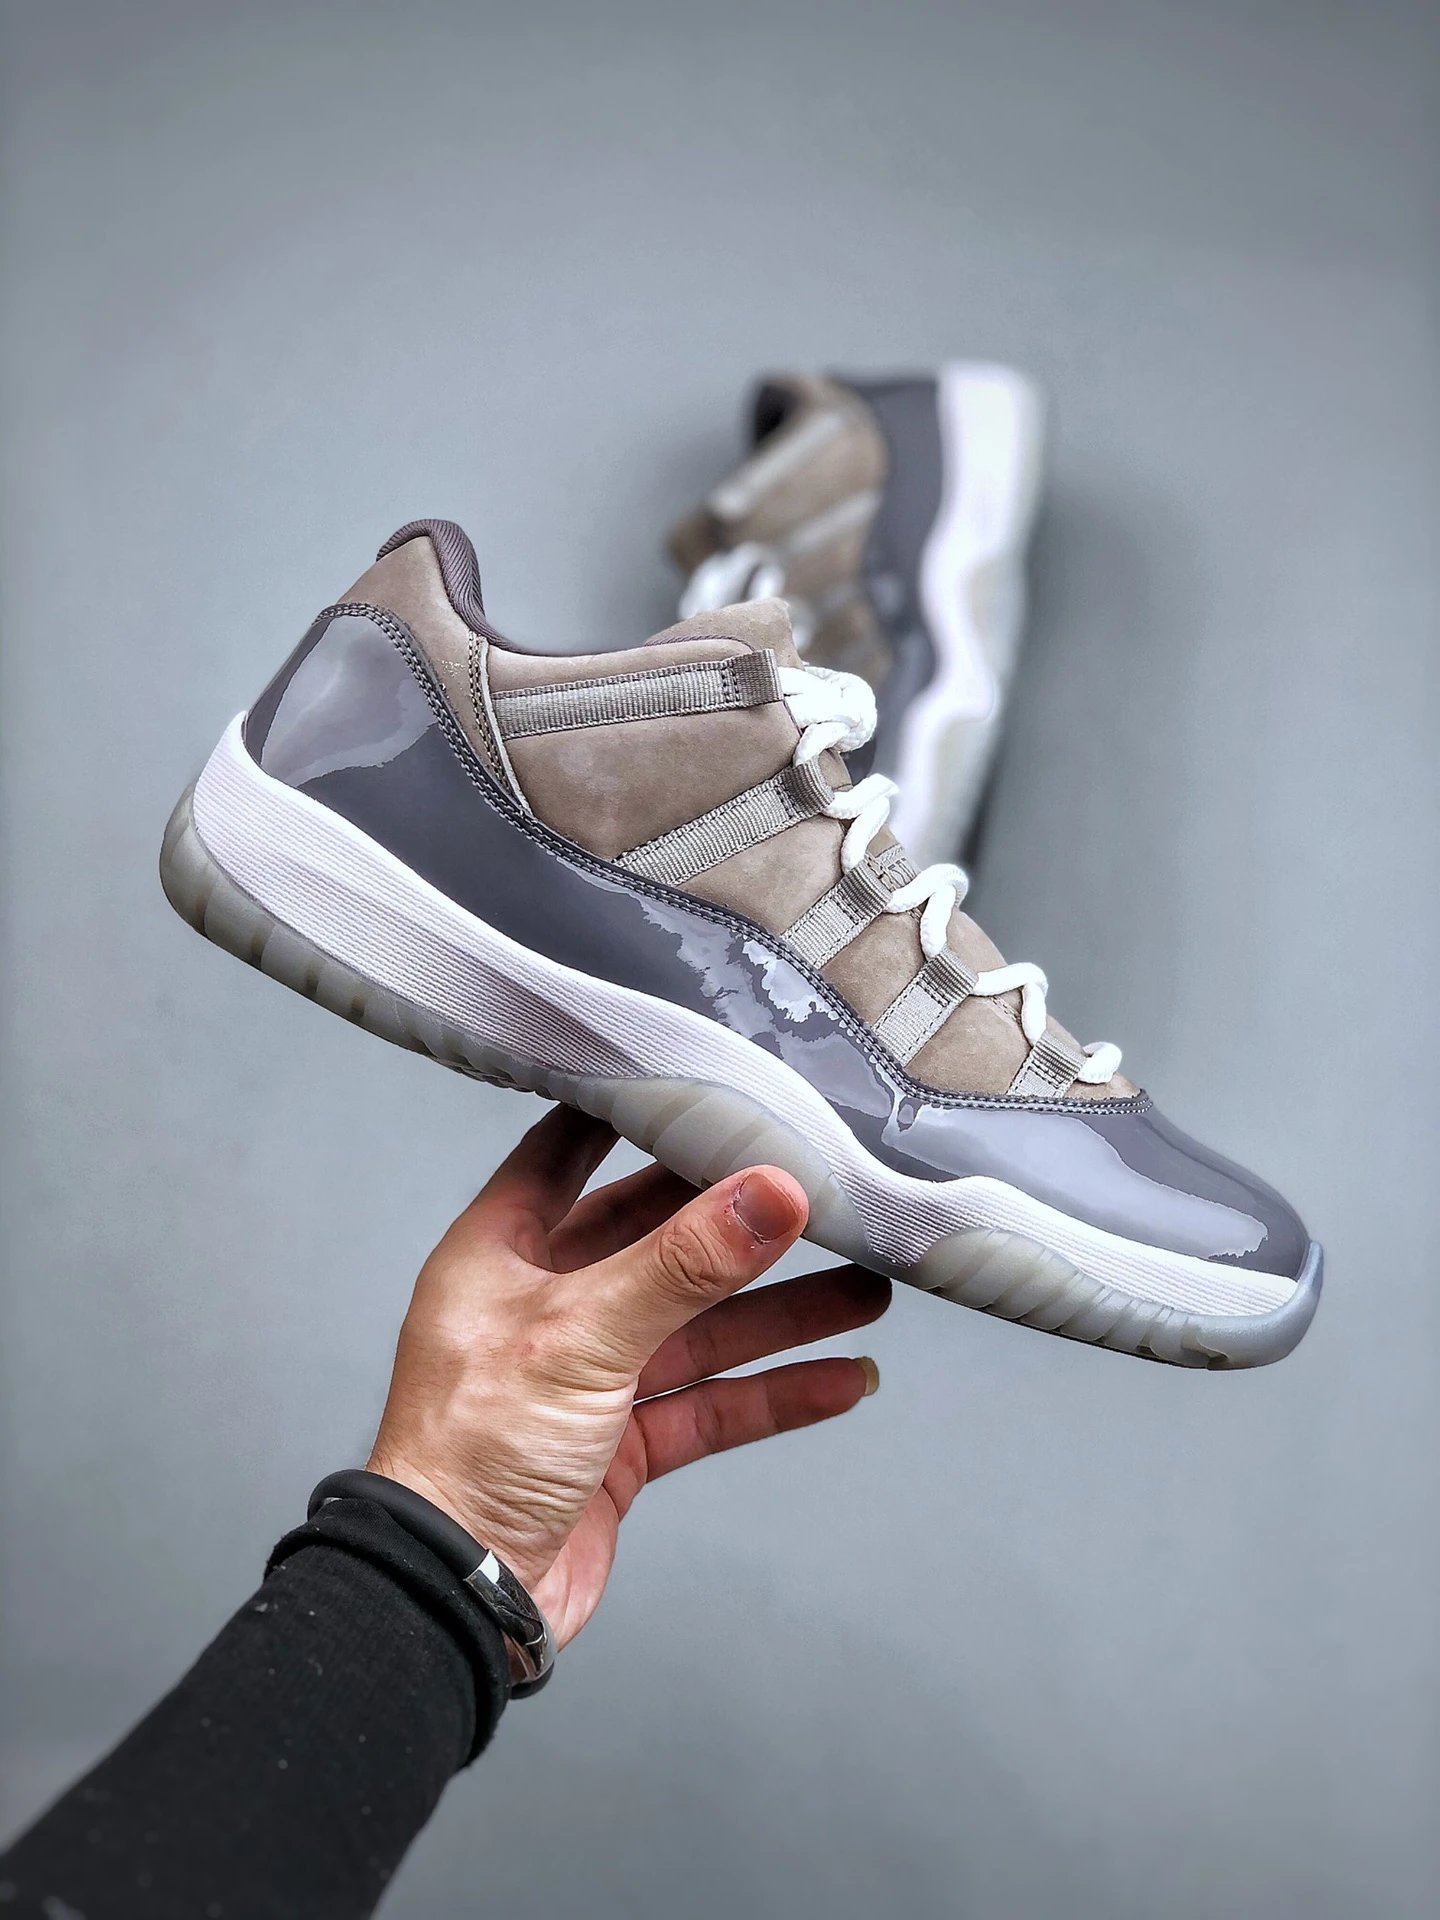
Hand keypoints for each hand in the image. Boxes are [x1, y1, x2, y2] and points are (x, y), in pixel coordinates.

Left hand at [367, 1105, 887, 1648]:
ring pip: (697, 1329)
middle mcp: (543, 1306)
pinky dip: (771, 1394)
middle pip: (657, 1243)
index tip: (700, 1084)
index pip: (566, 1153)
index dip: (629, 1118)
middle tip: (820, 1198)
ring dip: (777, 1313)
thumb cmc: (472, 1452)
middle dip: (739, 1228)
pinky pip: (709, 1405)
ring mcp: (584, 1378)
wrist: (458, 1598)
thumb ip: (683, 1265)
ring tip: (866, 1291)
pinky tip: (840, 1381)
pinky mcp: (620, 1446)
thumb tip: (770, 1191)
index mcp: (502, 1253)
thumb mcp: (581, 1335)